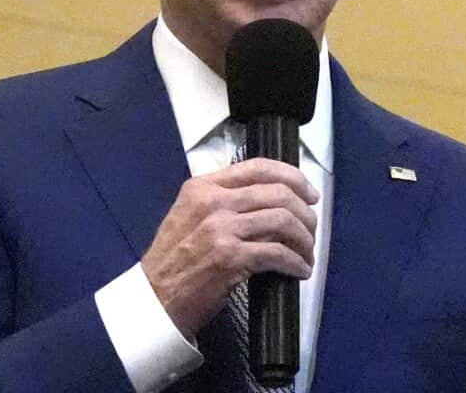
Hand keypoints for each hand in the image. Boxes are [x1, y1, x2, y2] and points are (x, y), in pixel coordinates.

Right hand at [141, 157, 318, 337]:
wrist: (154, 298)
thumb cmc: (173, 261)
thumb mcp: (188, 214)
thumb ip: (221, 199)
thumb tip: (267, 198)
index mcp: (203, 187)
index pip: (258, 167)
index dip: (293, 177)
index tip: (308, 193)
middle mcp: (213, 202)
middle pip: (278, 193)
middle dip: (304, 213)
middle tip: (311, 229)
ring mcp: (221, 229)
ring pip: (283, 221)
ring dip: (304, 240)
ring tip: (306, 253)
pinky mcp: (230, 258)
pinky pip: (278, 253)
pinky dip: (296, 262)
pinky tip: (299, 270)